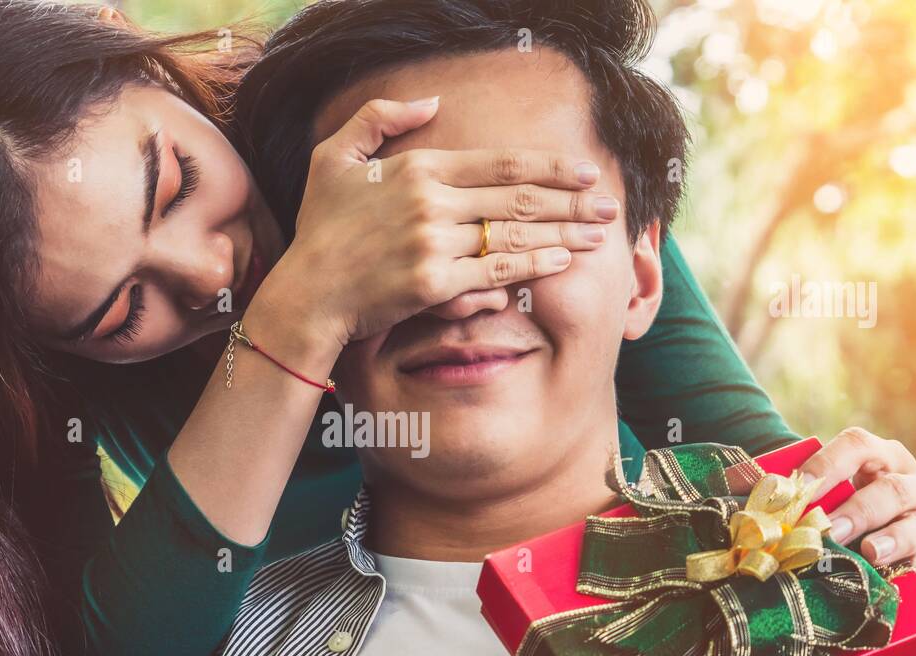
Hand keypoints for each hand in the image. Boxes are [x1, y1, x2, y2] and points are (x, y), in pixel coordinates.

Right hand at [255, 96, 618, 353]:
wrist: (306, 293)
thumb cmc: (320, 229)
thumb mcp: (335, 157)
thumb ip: (381, 119)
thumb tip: (432, 101)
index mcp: (418, 168)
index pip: (500, 163)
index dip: (550, 166)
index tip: (584, 171)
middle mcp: (431, 202)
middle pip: (519, 199)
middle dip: (572, 201)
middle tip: (608, 205)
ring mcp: (434, 244)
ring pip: (515, 237)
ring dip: (564, 234)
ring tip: (598, 236)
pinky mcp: (434, 284)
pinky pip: (497, 274)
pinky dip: (534, 268)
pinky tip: (562, 262)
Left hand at [800, 427, 915, 601]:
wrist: (906, 550)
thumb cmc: (853, 514)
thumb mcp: (832, 497)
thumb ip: (796, 495)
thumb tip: (739, 492)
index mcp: (883, 458)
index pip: (857, 446)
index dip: (827, 463)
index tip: (800, 487)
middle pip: (891, 489)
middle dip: (858, 510)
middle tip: (829, 530)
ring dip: (892, 540)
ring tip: (871, 552)